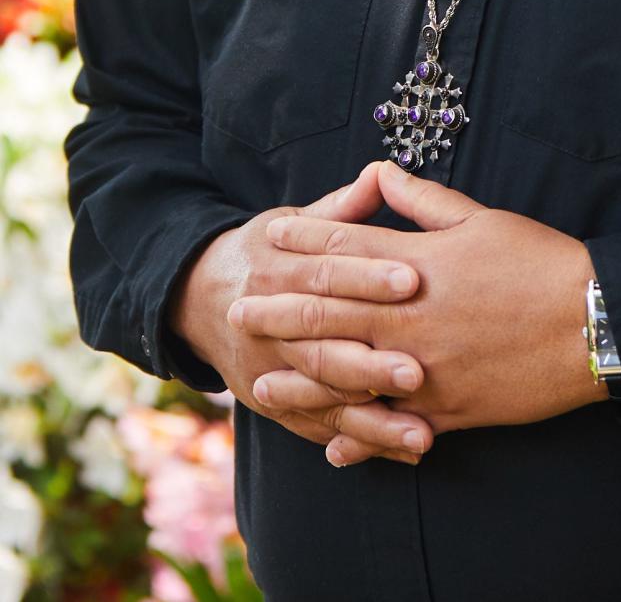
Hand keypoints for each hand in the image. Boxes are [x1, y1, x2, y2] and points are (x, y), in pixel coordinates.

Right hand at [168, 161, 435, 467]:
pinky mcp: (272, 405)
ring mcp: (266, 371)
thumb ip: (339, 208)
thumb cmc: (265, 251)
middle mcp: (266, 325)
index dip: (367, 275)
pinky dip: (359, 442)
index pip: (325, 273)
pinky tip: (403, 448)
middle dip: (371, 360)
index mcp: (276, 270)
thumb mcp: (291, 220)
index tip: (413, 279)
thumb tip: (380, 172)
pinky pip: (318, 427)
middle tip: (419, 370)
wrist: (197, 297)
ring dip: (372, 419)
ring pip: (321, 397)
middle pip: (322, 344)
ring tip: (422, 433)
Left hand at [231, 159, 606, 467]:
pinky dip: (362, 437)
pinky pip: (395, 425)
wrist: (591, 322)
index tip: (268, 239)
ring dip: (301, 383)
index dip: (302, 243)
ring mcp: (425, 368)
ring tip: (263, 386)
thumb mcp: (481, 218)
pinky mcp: (450, 407)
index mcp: (418, 265)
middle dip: (279, 314)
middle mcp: (410, 318)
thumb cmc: (539, 262)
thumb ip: (424, 201)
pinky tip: (334, 448)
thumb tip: (382, 173)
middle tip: (238, 313)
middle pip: (329, 315)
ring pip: (348, 378)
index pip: (344, 251)